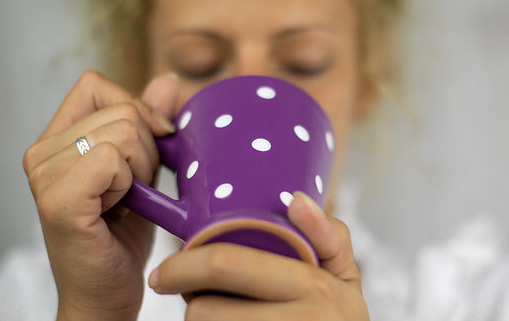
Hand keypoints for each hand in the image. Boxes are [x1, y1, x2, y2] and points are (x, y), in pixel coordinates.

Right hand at [23, 71, 177, 320]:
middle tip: (134, 189)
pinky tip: (120, 208)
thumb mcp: (142, 169)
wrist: (108, 292)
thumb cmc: (122, 235)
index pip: (94, 85)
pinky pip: (111, 158)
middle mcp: (42, 153)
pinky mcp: (58, 199)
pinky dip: (130, 183)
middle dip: (147, 149)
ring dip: (141, 170)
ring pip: (122, 132)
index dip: (135, 106)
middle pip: (120, 110)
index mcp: (57, 140)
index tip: (156, 140)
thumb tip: (167, 80)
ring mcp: (44, 175)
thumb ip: (149, 123)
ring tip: (126, 201)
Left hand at [149, 192, 368, 320]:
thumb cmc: (337, 320)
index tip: (163, 271)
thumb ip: (328, 235)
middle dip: (183, 299)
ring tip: (212, 311)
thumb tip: (297, 199)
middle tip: (177, 293)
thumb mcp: (344, 278)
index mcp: (312, 284)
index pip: (226, 265)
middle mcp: (301, 319)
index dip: (182, 266)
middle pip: (205, 310)